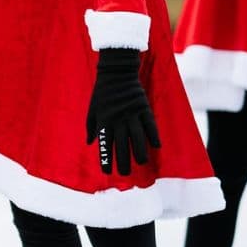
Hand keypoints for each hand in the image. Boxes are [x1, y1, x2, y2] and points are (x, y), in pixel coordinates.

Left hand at [85, 48, 159, 175]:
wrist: (116, 72)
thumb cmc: (102, 93)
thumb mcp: (92, 109)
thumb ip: (91, 127)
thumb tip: (90, 143)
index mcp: (104, 120)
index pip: (105, 144)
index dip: (106, 158)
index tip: (107, 172)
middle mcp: (118, 119)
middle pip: (122, 144)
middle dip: (123, 160)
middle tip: (125, 174)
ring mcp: (131, 113)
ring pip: (137, 136)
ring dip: (139, 151)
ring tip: (141, 163)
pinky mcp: (143, 107)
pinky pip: (150, 124)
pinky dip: (153, 135)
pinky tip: (156, 146)